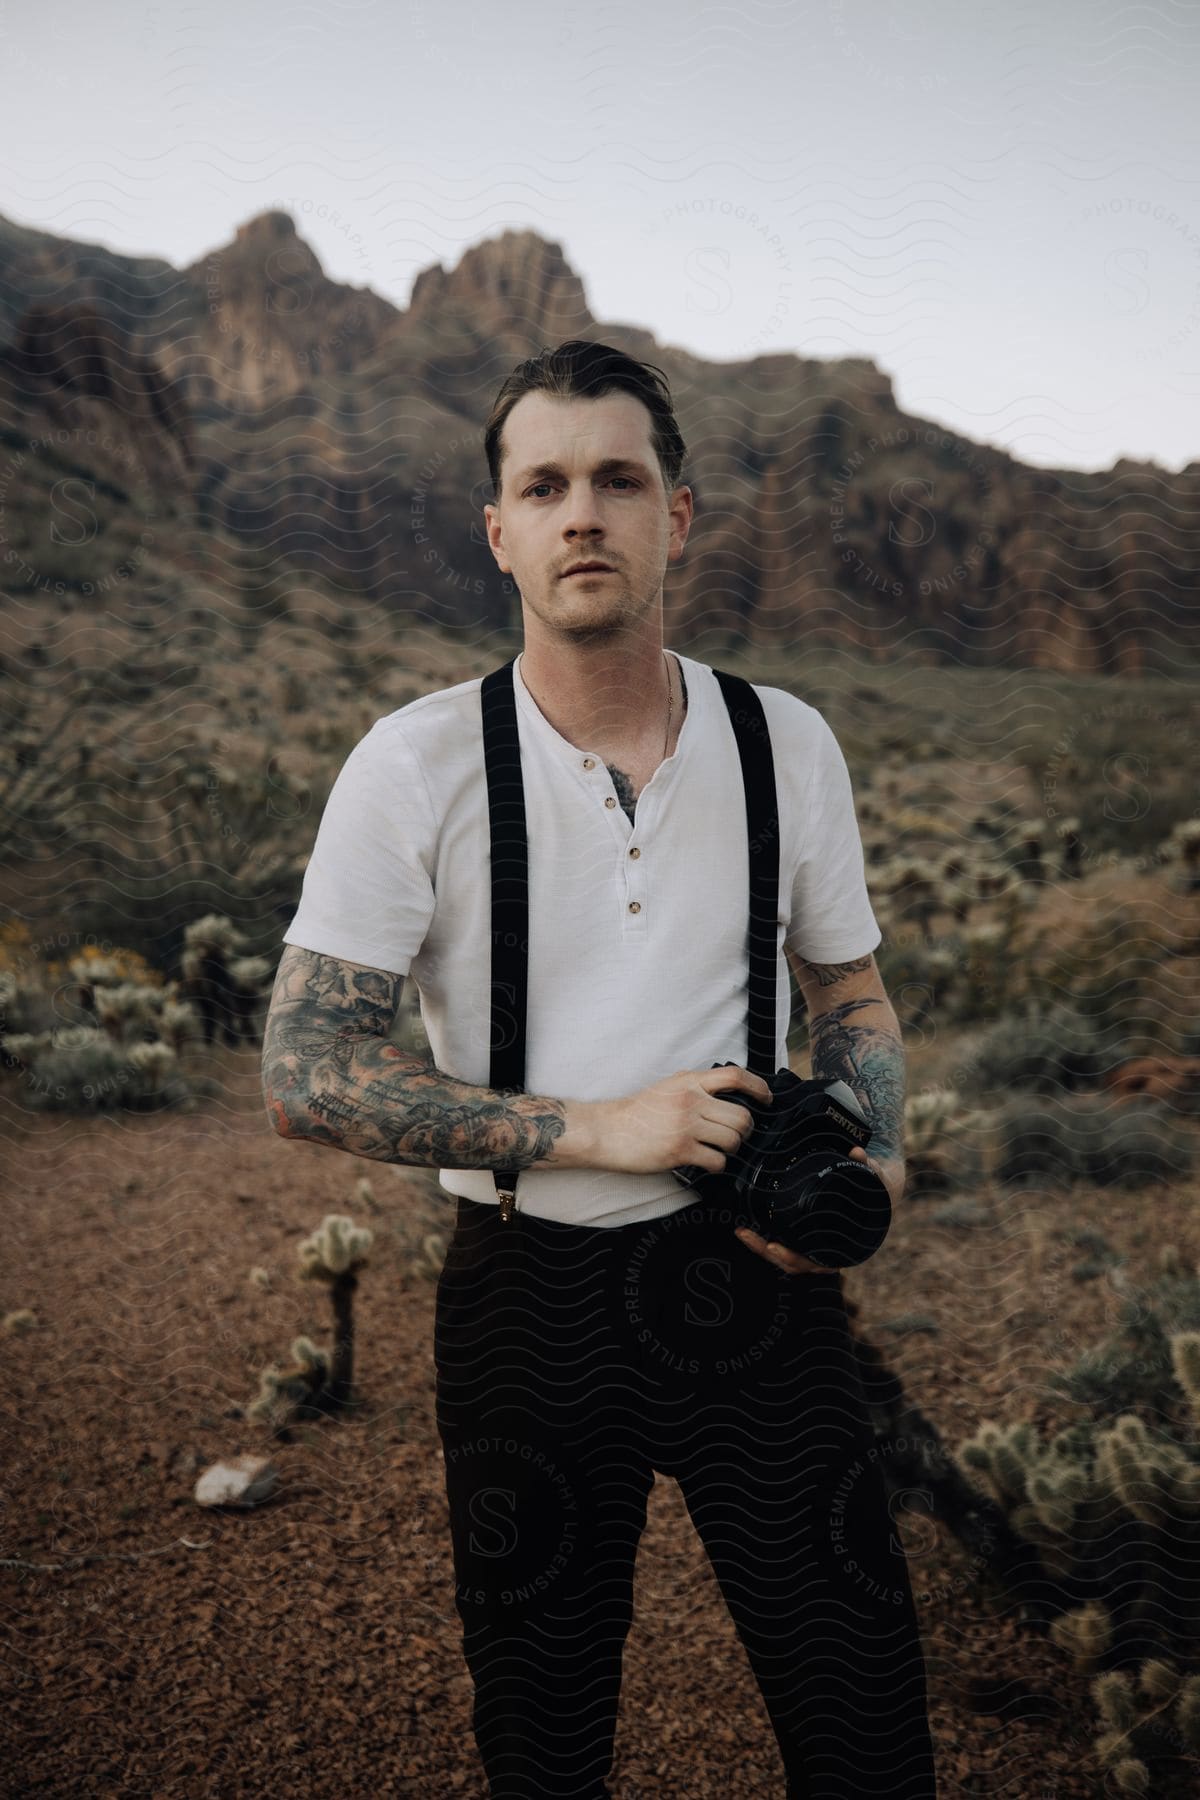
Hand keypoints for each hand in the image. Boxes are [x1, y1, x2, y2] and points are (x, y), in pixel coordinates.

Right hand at [585, 1065, 772, 1174]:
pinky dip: (717, 1165)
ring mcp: (686, 1126)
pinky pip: (717, 1161)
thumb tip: (725, 1092)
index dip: (758, 1087)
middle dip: (745, 1130)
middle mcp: (691, 1100)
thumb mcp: (667, 1087)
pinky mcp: (680, 1150)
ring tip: (718, 1150)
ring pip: (733, 1139)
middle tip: (736, 1136)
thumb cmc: (636, 1112)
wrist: (607, 1130)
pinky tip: (707, 1163)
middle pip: (742, 1116)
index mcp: (688, 1081)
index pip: (735, 1076)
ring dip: (731, 1149)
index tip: (766, 1098)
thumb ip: (694, 1087)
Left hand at [734, 1143, 904, 1275]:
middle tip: (746, 1234)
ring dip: (761, 1247)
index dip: (794, 1258)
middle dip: (767, 1251)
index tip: (775, 1246)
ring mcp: (815, 1247)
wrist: (879, 1190)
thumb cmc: (876, 1190)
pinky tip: (748, 1228)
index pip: (816, 1263)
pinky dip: (766, 1241)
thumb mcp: (876, 1180)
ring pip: (785, 1258)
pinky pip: (785, 1245)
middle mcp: (828, 1253)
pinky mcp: (805, 1238)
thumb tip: (857, 1152)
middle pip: (793, 1263)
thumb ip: (868, 1168)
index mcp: (845, 1247)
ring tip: (741, 1232)